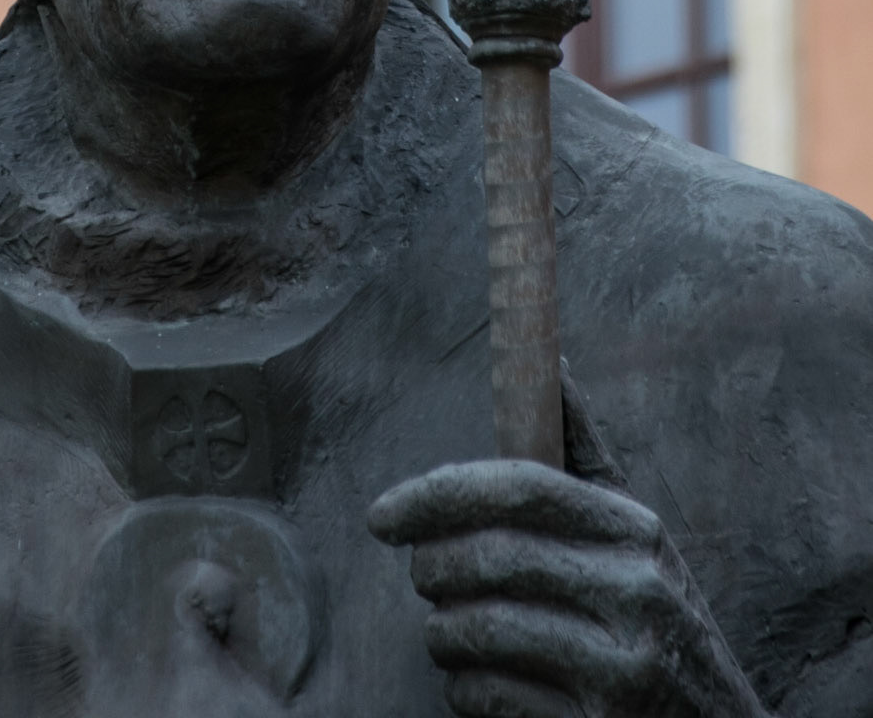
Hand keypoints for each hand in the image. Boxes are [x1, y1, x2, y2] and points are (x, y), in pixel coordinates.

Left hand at [369, 460, 768, 717]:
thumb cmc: (661, 625)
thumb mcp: (639, 538)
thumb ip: (585, 454)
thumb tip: (552, 359)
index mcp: (637, 530)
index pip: (519, 484)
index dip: (438, 492)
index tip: (383, 513)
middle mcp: (635, 592)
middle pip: (490, 556)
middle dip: (431, 564)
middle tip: (420, 573)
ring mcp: (620, 669)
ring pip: (477, 629)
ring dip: (441, 631)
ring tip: (450, 629)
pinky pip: (487, 695)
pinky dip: (462, 687)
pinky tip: (476, 680)